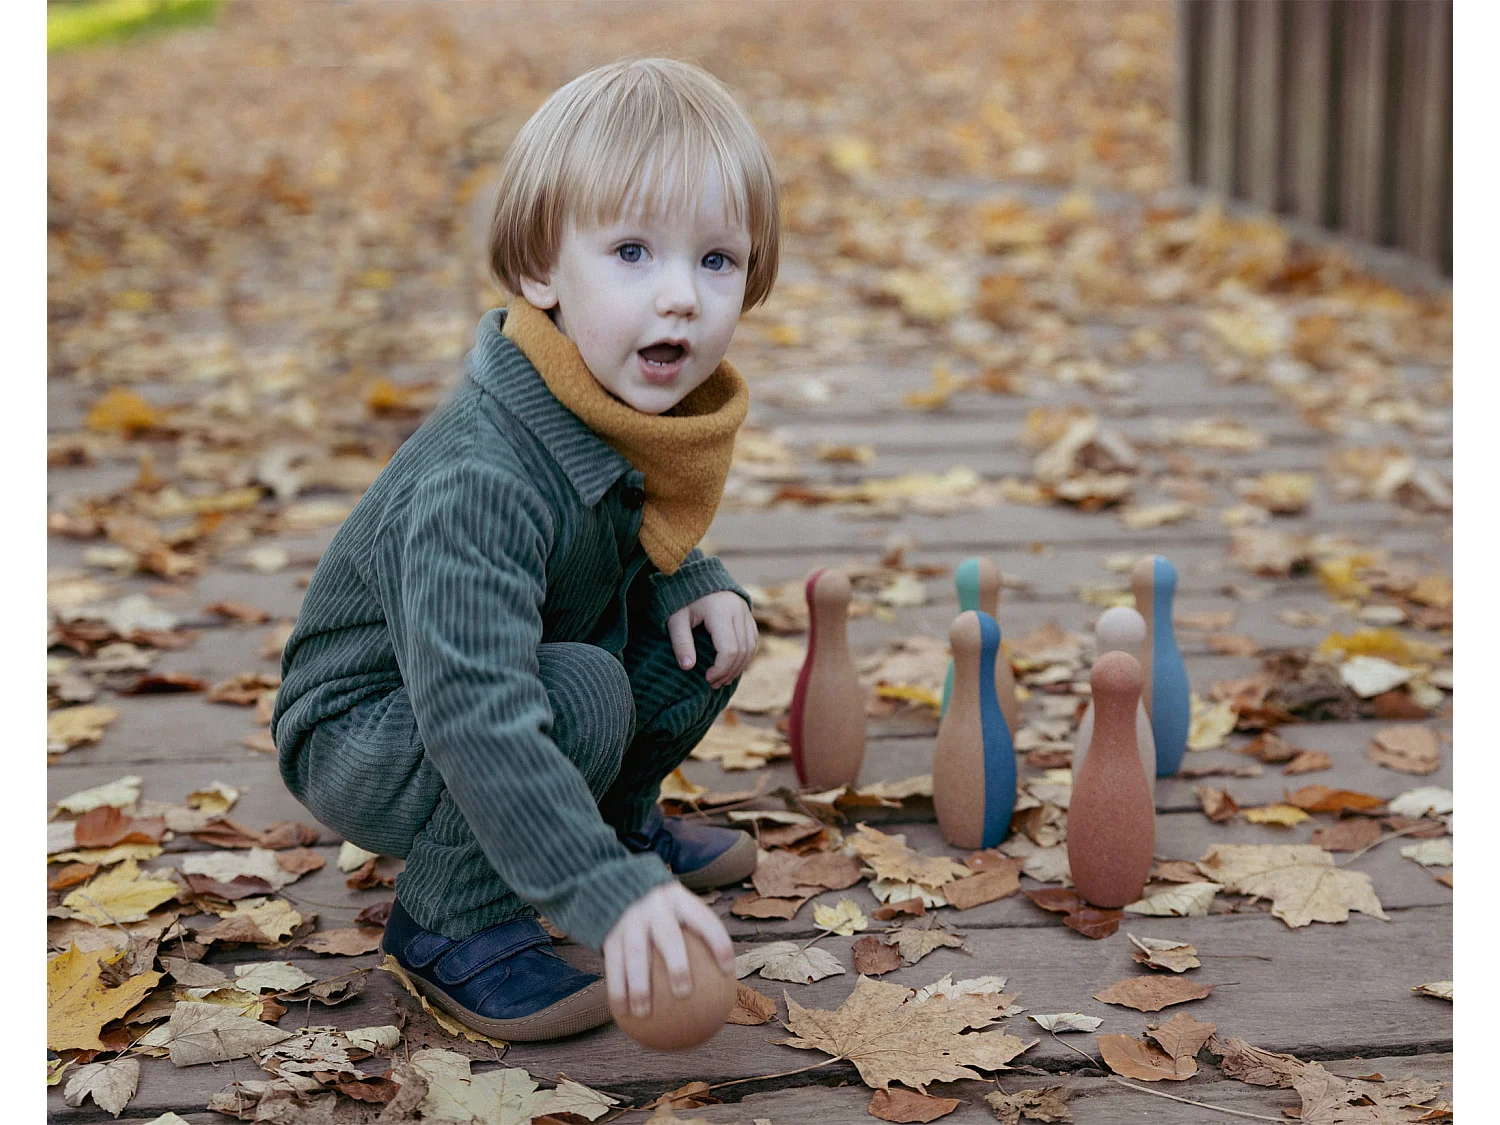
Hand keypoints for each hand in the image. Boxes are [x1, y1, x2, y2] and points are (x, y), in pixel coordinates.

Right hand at [603, 881, 734, 1017]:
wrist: (618, 886)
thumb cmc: (664, 911)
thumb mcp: (680, 909)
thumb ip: (699, 936)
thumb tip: (725, 980)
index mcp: (679, 900)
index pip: (704, 919)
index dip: (717, 942)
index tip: (727, 970)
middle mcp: (655, 908)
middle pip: (668, 936)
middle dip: (676, 964)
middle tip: (683, 993)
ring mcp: (631, 919)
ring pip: (635, 954)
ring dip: (638, 985)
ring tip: (643, 1012)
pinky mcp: (610, 932)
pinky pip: (613, 963)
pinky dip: (616, 988)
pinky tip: (622, 1012)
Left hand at [666, 591, 757, 689]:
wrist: (695, 575)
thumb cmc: (682, 598)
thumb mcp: (676, 619)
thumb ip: (681, 642)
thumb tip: (687, 667)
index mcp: (720, 612)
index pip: (729, 650)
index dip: (721, 669)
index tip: (707, 678)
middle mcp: (738, 611)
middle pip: (742, 651)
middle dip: (729, 671)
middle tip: (713, 683)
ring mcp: (746, 611)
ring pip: (751, 647)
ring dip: (739, 666)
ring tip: (722, 679)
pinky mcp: (748, 614)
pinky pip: (753, 640)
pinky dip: (745, 656)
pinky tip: (732, 666)